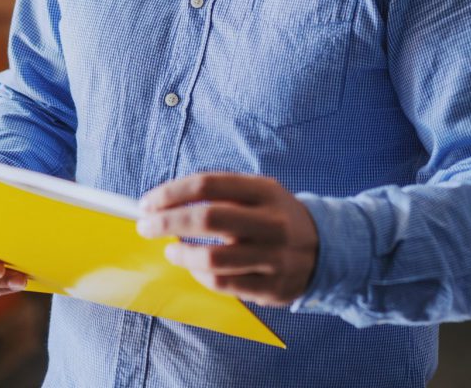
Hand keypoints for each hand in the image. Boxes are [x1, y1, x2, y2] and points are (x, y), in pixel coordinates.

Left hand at [137, 173, 318, 306]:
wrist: (324, 247)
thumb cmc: (275, 216)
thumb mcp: (259, 193)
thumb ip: (219, 194)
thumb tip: (164, 202)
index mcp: (265, 191)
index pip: (209, 184)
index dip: (172, 193)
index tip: (148, 202)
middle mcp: (271, 221)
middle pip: (207, 218)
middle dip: (167, 222)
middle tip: (145, 226)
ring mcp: (273, 256)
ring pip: (212, 258)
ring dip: (181, 255)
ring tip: (171, 250)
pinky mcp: (271, 287)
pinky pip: (223, 284)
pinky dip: (200, 275)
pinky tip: (194, 267)